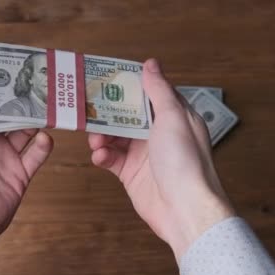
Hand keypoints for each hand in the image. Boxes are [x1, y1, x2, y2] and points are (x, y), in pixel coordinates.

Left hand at [0, 90, 53, 274]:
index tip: (12, 72)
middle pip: (9, 116)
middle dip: (21, 101)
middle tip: (38, 84)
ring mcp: (3, 160)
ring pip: (25, 132)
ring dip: (36, 119)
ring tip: (48, 105)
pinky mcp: (19, 177)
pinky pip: (35, 156)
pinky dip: (43, 145)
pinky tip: (45, 136)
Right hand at [88, 59, 233, 261]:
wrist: (183, 209)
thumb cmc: (185, 162)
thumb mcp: (173, 117)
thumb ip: (159, 90)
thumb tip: (151, 64)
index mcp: (173, 116)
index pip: (147, 93)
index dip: (127, 85)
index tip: (105, 78)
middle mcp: (158, 133)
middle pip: (126, 115)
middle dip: (107, 113)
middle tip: (89, 110)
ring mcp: (144, 154)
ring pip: (115, 137)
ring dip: (101, 136)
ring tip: (96, 140)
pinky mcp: (131, 173)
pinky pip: (111, 159)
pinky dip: (102, 156)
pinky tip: (100, 157)